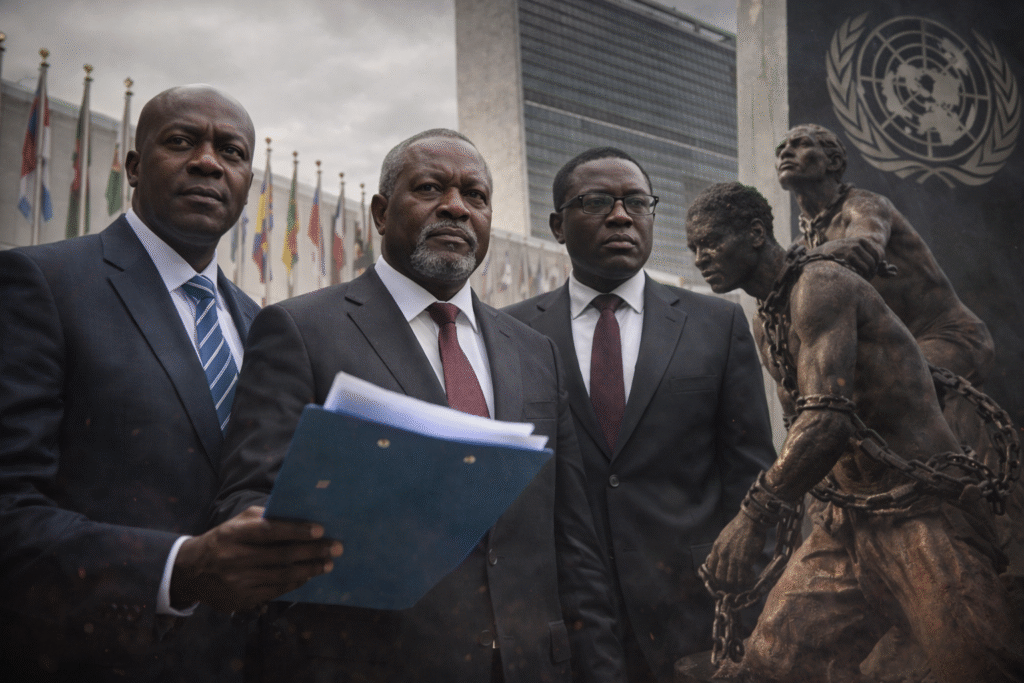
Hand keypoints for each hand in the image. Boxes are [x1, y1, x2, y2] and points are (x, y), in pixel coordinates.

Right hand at [171, 506, 342, 611]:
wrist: (191, 571)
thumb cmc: (223, 540)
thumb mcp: (236, 523)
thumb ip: (262, 517)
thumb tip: (296, 513)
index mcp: (233, 534)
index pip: (269, 531)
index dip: (296, 530)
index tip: (320, 529)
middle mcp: (234, 558)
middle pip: (281, 555)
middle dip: (313, 551)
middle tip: (336, 547)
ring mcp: (238, 582)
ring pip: (281, 575)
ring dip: (309, 569)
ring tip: (328, 563)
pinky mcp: (242, 599)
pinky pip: (275, 590)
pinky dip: (295, 582)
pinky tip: (308, 575)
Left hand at [702, 512, 766, 592]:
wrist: (751, 521)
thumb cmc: (740, 527)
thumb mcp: (724, 537)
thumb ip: (721, 549)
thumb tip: (721, 561)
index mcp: (716, 548)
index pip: (711, 569)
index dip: (716, 576)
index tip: (724, 578)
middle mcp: (723, 555)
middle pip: (720, 578)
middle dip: (728, 582)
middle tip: (736, 580)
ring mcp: (733, 559)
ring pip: (731, 580)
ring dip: (738, 583)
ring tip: (745, 578)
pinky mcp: (745, 561)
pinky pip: (743, 578)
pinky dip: (747, 580)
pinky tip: (751, 574)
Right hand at [812, 238, 881, 279]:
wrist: (817, 256)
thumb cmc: (835, 257)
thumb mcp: (849, 250)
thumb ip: (863, 256)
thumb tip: (887, 267)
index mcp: (861, 240)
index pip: (877, 255)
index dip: (875, 265)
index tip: (869, 272)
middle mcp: (858, 243)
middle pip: (874, 261)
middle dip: (871, 271)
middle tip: (864, 278)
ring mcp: (853, 248)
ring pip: (870, 266)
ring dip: (867, 275)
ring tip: (858, 279)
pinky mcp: (848, 255)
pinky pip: (862, 269)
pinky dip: (861, 276)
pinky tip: (853, 277)